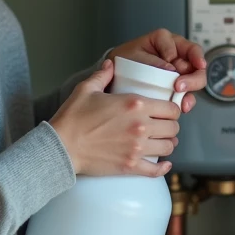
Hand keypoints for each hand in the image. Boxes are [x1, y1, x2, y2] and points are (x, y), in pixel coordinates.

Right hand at [50, 60, 181, 176]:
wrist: (61, 146)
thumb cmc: (72, 117)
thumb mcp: (86, 89)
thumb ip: (102, 75)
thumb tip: (110, 64)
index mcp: (135, 104)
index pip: (171, 108)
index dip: (172, 109)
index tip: (167, 110)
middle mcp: (141, 126)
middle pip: (173, 128)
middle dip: (170, 126)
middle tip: (163, 126)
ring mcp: (137, 148)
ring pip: (168, 147)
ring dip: (166, 144)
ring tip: (160, 141)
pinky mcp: (130, 166)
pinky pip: (156, 170)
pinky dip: (162, 168)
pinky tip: (163, 164)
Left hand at [108, 29, 207, 113]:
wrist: (113, 75)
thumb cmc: (122, 60)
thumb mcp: (132, 55)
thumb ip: (150, 60)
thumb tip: (170, 69)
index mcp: (166, 41)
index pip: (186, 46)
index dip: (188, 55)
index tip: (174, 63)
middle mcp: (176, 55)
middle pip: (196, 63)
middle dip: (192, 76)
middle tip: (180, 85)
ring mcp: (178, 72)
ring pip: (195, 79)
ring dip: (191, 89)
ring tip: (181, 98)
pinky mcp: (176, 88)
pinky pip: (187, 94)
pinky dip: (186, 101)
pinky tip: (182, 106)